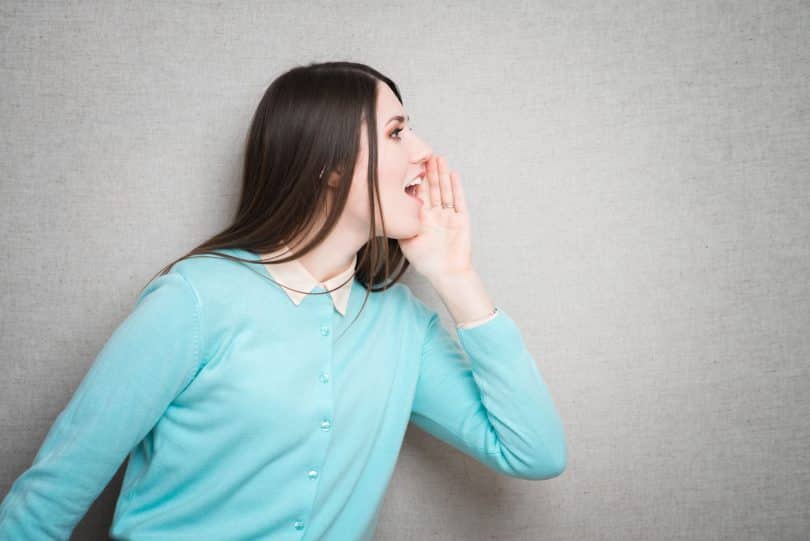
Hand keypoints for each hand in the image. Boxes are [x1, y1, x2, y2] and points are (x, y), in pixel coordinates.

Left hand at [397, 155, 472, 280]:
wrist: (447, 274)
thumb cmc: (426, 262)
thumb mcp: (406, 242)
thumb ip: (401, 226)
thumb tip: (388, 210)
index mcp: (422, 219)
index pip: (418, 195)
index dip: (415, 180)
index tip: (409, 165)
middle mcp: (435, 215)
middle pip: (432, 189)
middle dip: (429, 172)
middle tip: (425, 154)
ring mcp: (449, 216)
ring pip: (445, 191)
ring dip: (442, 175)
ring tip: (439, 158)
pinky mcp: (461, 219)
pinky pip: (458, 200)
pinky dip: (456, 187)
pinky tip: (454, 174)